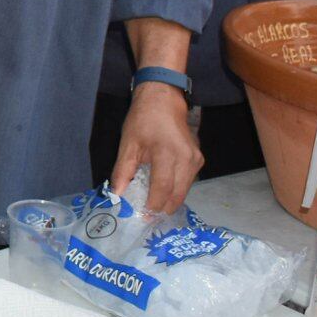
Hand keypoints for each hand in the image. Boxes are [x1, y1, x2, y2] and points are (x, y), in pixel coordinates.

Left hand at [112, 84, 201, 214]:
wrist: (164, 99)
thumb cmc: (143, 119)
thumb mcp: (128, 143)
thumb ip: (123, 171)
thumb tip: (117, 195)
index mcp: (166, 152)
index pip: (162, 188)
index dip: (153, 205)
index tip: (142, 216)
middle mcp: (186, 158)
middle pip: (177, 194)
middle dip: (163, 208)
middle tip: (148, 217)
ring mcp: (195, 159)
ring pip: (184, 190)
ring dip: (170, 201)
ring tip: (154, 207)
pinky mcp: (199, 159)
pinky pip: (188, 181)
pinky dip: (176, 190)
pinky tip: (164, 192)